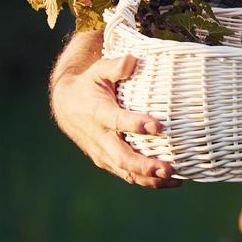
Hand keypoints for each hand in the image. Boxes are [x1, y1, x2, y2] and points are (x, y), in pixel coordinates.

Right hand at [51, 52, 181, 187]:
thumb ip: (115, 66)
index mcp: (97, 113)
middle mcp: (99, 137)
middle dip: (144, 165)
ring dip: (149, 178)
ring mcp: (103, 153)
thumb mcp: (98, 70)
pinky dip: (148, 181)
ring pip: (125, 171)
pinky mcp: (107, 161)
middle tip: (167, 168)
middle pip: (121, 156)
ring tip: (174, 178)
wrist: (67, 106)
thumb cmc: (90, 84)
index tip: (157, 126)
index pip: (116, 121)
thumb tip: (132, 60)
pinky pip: (128, 175)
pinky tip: (172, 181)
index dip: (135, 124)